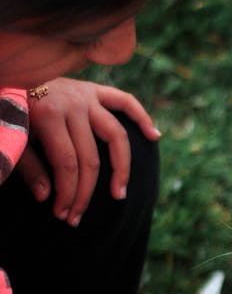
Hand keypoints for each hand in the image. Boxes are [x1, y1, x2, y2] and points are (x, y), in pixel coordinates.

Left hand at [19, 78, 160, 225]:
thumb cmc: (11, 112)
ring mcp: (87, 96)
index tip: (62, 215)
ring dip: (122, 168)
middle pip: (90, 158)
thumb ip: (29, 167)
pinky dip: (142, 117)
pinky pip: (125, 101)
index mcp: (48, 114)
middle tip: (78, 217)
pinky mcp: (95, 90)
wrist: (10, 75)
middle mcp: (72, 104)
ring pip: (116, 135)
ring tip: (120, 193)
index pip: (66, 163)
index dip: (67, 193)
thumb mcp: (14, 138)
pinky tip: (155, 137)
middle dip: (85, 193)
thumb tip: (47, 197)